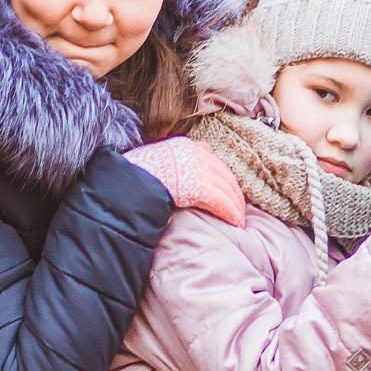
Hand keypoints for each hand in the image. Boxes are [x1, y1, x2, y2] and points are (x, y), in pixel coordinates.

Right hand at [126, 137, 245, 226]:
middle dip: (235, 194)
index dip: (224, 178)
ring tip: (239, 220)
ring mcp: (200, 170)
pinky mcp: (200, 187)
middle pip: (225, 175)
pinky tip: (235, 222)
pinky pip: (222, 202)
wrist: (129, 179)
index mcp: (187, 147)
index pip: (214, 161)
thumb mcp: (156, 157)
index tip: (230, 190)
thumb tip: (181, 170)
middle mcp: (197, 155)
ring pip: (228, 189)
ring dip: (236, 207)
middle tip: (240, 209)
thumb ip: (173, 160)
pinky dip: (231, 213)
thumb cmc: (137, 173)